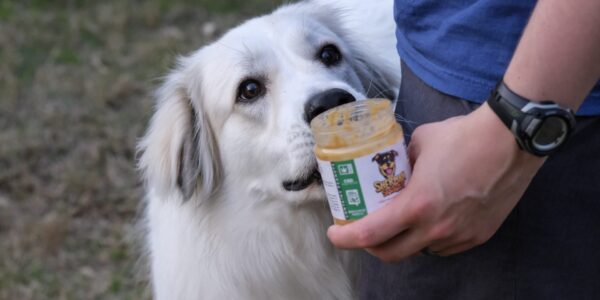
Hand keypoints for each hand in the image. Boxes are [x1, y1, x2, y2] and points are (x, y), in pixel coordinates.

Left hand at [327, 104, 544, 259]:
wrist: (511, 140)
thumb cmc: (464, 136)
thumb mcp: (418, 142)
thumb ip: (401, 159)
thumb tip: (394, 163)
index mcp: (417, 205)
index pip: (369, 235)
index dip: (345, 238)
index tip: (335, 232)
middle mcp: (436, 228)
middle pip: (390, 254)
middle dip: (369, 246)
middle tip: (362, 230)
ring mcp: (459, 236)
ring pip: (419, 251)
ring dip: (401, 242)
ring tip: (397, 224)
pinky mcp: (478, 236)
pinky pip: (444, 247)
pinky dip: (429, 239)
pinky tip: (428, 221)